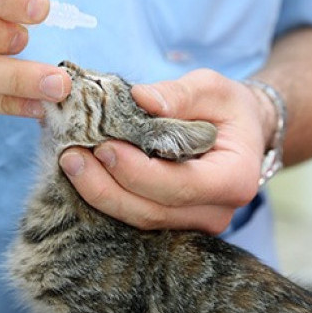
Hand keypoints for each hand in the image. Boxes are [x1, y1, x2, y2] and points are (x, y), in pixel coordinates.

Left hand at [59, 69, 270, 234]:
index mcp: (234, 179)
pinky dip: (108, 198)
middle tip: (72, 157)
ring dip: (101, 195)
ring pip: (140, 220)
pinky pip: (136, 217)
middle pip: (154, 211)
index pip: (181, 187)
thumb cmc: (227, 109)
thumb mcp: (212, 88)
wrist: (240, 134)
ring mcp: (194, 224)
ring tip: (71, 163)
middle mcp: (217, 212)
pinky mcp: (173, 224)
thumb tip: (140, 98)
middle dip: (107, 188)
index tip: (104, 148)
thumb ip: (179, 94)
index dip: (138, 173)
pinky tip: (84, 175)